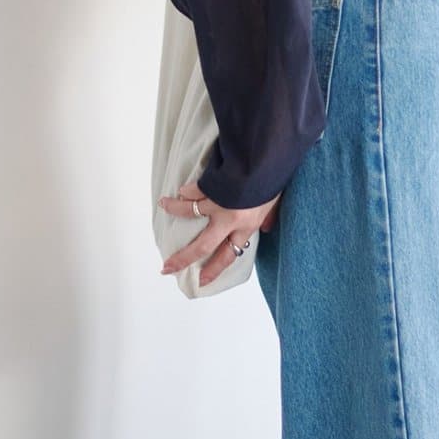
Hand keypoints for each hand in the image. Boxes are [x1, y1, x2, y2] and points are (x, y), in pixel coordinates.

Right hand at [158, 179, 281, 286]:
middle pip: (202, 246)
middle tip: (167, 267)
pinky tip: (182, 189)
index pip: (228, 255)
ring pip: (190, 213)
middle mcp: (230, 220)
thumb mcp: (275, 202)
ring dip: (174, 210)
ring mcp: (219, 204)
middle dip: (182, 258)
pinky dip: (187, 190)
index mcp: (247, 226)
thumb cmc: (273, 178)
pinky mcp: (211, 187)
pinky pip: (194, 191)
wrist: (269, 158)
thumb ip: (269, 217)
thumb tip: (268, 228)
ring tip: (164, 205)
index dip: (214, 269)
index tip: (201, 280)